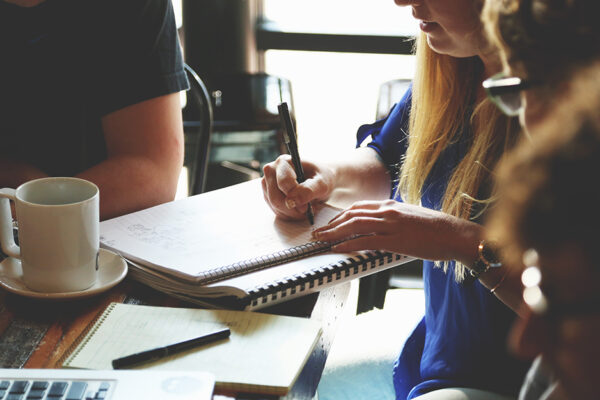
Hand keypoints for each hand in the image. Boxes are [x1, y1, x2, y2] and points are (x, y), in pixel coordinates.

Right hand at [261, 155, 334, 220]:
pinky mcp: (268, 195)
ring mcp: (267, 183)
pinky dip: (288, 214)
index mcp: (284, 162)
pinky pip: (275, 210)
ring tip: (305, 208)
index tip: (307, 206)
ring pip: (274, 206)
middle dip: (293, 209)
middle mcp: (271, 170)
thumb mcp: (322, 184)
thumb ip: (309, 190)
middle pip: (275, 197)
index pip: (283, 183)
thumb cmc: (321, 178)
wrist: (319, 181)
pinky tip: (298, 209)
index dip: (295, 197)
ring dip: (291, 213)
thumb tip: (292, 201)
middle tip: (306, 210)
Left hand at [312, 199, 480, 262]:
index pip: (358, 207)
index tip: (330, 224)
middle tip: (318, 233)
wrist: (455, 234)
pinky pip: (366, 241)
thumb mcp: (410, 217)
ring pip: (354, 225)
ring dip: (334, 233)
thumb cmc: (436, 229)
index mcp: (391, 205)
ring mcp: (391, 224)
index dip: (340, 216)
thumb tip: (380, 227)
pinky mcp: (396, 239)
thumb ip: (393, 219)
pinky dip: (348, 244)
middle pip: (351, 214)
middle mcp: (388, 211)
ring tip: (321, 240)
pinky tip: (338, 249)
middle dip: (331, 224)